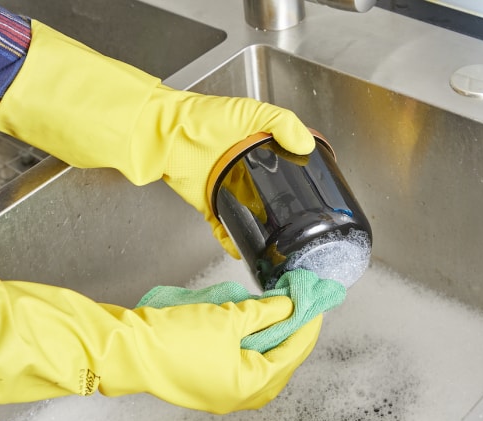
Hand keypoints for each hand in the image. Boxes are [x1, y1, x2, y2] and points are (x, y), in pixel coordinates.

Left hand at [0, 20, 314, 257]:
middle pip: (273, 191)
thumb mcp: (248, 111)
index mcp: (259, 145)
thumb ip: (280, 122)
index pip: (288, 161)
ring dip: (264, 225)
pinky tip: (243, 249)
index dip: (303, 175)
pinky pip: (224, 225)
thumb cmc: (202, 118)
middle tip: (303, 224)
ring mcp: (228, 186)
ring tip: (281, 241)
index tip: (318, 192)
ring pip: (252, 211)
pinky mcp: (210, 202)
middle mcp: (246, 168)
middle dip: (287, 207)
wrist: (164, 135)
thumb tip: (304, 144)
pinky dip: (232, 238)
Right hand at [0, 272, 343, 412]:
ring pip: (262, 363)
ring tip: (282, 311)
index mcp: (250, 385)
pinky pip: (243, 363)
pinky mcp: (209, 381)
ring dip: (274, 338)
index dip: (307, 323)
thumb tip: (289, 305)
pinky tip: (255, 324)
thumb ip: (264, 312)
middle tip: (302, 305)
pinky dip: (254, 344)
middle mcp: (240, 395)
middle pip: (281, 361)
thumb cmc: (172, 339)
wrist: (127, 349)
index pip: (293, 352)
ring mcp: (223, 392)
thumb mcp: (228, 318)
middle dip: (293, 332)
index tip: (316, 301)